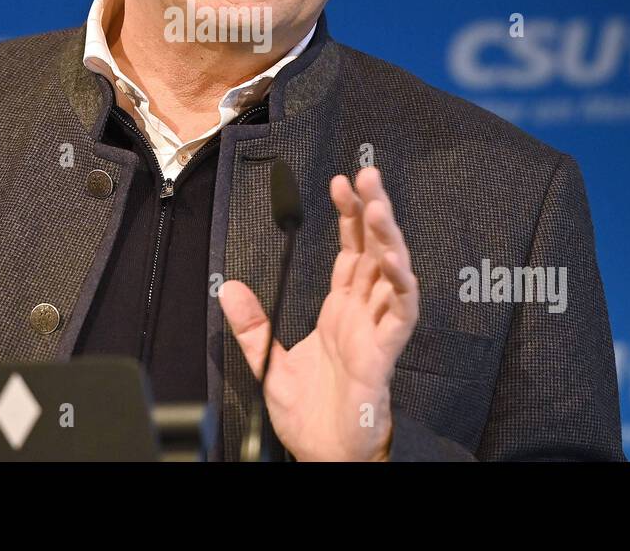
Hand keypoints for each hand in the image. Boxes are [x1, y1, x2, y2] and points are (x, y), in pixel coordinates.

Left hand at [218, 166, 418, 460]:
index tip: (341, 183)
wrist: (324, 454)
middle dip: (373, 212)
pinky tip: (395, 260)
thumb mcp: (268, 363)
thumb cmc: (309, 415)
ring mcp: (376, 330)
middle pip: (374, 251)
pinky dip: (401, 284)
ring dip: (388, 239)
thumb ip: (252, 325)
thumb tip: (227, 287)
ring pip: (392, 274)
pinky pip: (401, 313)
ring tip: (378, 206)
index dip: (349, 217)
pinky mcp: (384, 353)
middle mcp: (362, 313)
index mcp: (340, 311)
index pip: (350, 252)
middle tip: (368, 174)